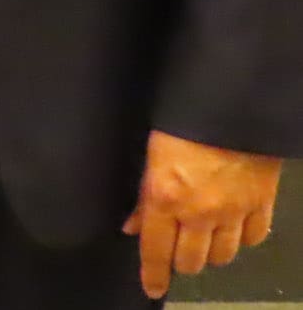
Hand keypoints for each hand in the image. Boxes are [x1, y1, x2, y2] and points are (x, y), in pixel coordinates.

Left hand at [125, 129, 280, 299]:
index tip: (152, 288)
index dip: (153, 273)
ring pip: (223, 256)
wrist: (232, 106)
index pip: (155, 249)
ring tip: (203, 241)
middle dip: (181, 261)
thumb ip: (143, 193)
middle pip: (192, 260)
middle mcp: (200, 213)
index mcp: (166, 198)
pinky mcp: (262, 205)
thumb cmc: (180, 123)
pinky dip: (243, 239)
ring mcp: (234, 212)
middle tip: (177, 251)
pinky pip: (254, 238)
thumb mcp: (150, 154)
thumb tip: (132, 225)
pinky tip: (234, 229)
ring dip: (211, 253)